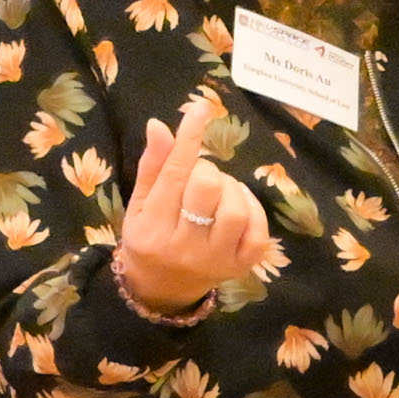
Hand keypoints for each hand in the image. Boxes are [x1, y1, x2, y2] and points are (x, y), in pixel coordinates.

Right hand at [111, 101, 280, 324]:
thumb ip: (152, 165)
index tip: (201, 109)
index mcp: (153, 227)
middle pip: (207, 188)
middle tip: (199, 176)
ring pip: (235, 209)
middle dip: (206, 170)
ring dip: (230, 188)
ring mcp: (215, 259)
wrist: (161, 288)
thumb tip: (159, 124)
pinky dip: (253, 208)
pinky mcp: (240, 266)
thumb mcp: (140, 204)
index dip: (189, 138)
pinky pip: (258, 231)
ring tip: (218, 191)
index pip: (174, 175)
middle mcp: (184, 246)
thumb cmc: (149, 237)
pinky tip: (238, 204)